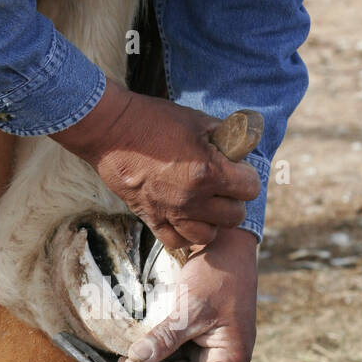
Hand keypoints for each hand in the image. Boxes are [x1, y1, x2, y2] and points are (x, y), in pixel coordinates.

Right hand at [53, 80, 260, 249]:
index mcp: (207, 171)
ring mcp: (170, 212)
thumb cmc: (154, 120)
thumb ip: (225, 136)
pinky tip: (186, 219)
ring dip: (212, 221)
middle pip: (235, 216)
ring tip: (207, 206)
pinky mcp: (151, 219)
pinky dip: (186, 234)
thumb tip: (244, 147)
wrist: (111, 131)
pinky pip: (177, 241)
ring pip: (208, 235)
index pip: (250, 188)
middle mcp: (191, 198)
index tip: (238, 169)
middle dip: (234, 200)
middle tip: (223, 187)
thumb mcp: (197, 120)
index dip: (247, 176)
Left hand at [119, 226, 257, 361]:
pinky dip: (160, 354)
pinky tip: (140, 347)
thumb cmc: (218, 274)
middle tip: (129, 361)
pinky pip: (179, 355)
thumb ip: (165, 337)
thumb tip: (136, 359)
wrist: (226, 244)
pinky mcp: (200, 338)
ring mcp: (212, 348)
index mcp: (231, 357)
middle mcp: (223, 358)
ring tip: (128, 356)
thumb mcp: (191, 307)